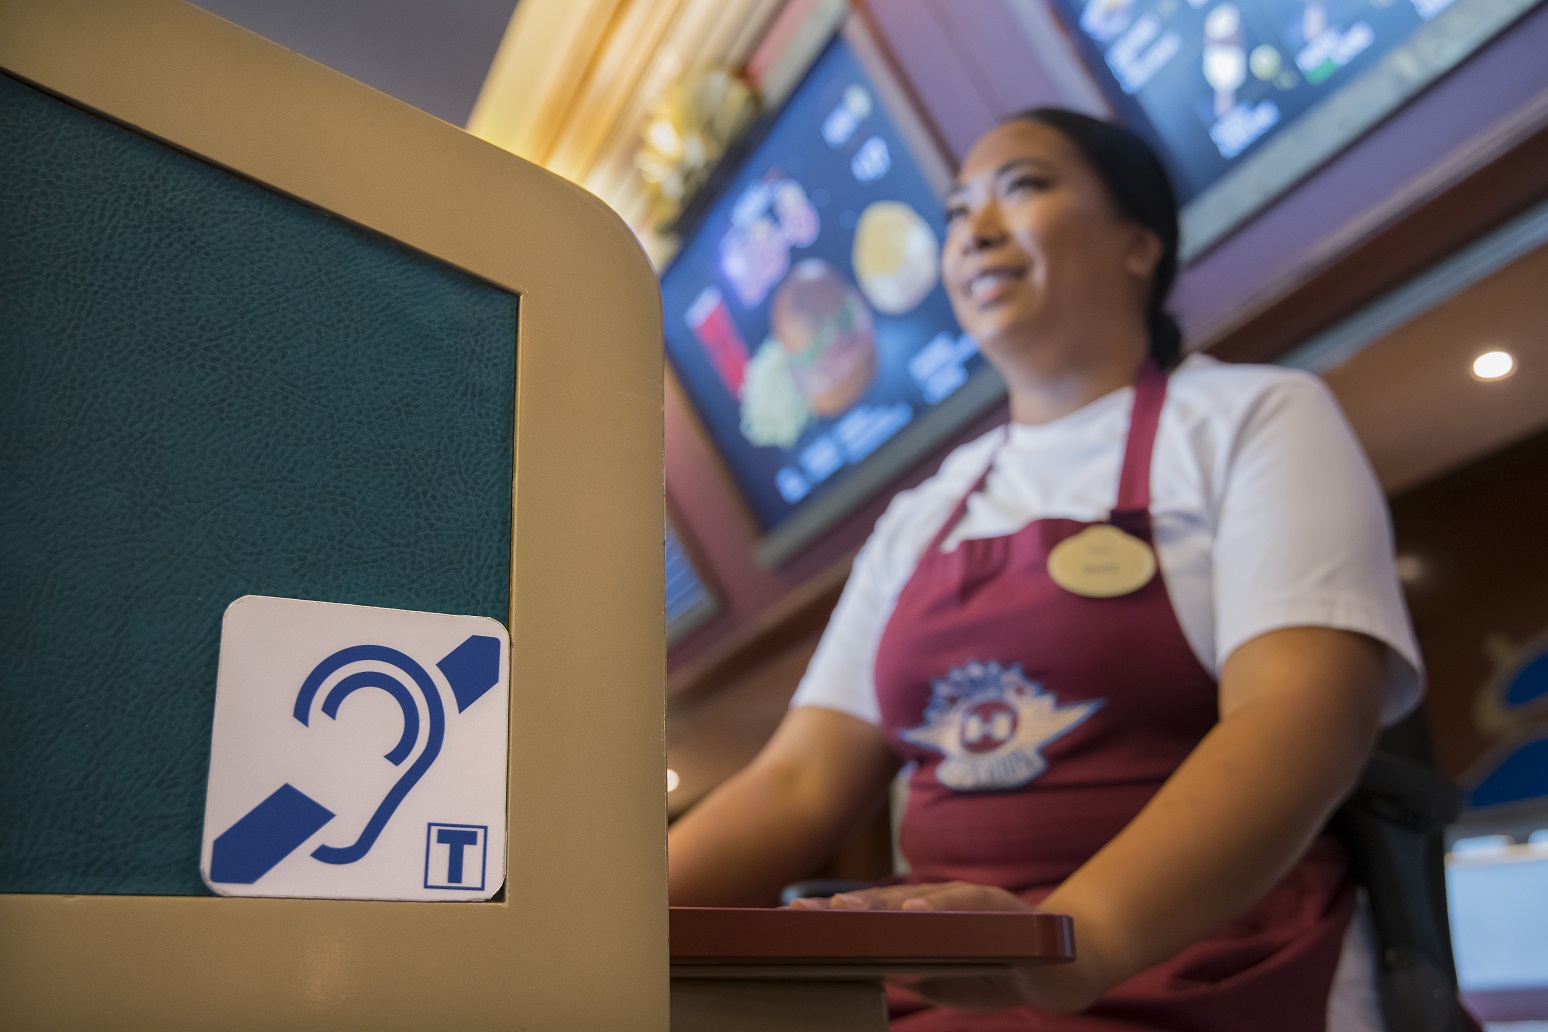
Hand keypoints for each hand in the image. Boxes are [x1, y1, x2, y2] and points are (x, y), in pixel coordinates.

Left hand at [787, 881, 1110, 1013]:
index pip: (871, 917)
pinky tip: (912, 910)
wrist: (1064, 966)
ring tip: (844, 908)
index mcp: (923, 920)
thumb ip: (909, 969)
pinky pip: (965, 904)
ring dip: (878, 903)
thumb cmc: (998, 968)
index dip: (833, 917)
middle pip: (884, 903)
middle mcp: (940, 903)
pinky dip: (938, 906)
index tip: (791, 919)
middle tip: (801, 912)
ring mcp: (968, 902)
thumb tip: (867, 967)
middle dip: (841, 908)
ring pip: (917, 899)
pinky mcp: (998, 908)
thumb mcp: (944, 978)